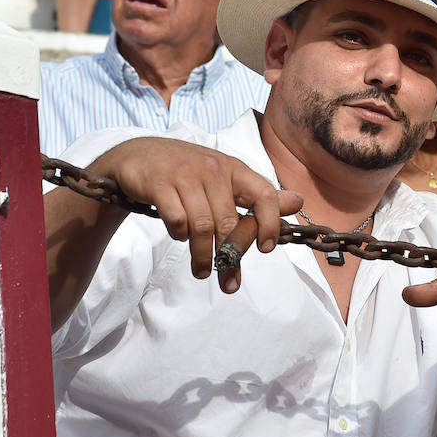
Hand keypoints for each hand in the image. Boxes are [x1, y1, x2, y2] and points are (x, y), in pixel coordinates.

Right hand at [87, 138, 302, 289]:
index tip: (266, 249)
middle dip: (230, 256)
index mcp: (235, 169)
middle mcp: (213, 169)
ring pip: (202, 225)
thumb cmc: (189, 172)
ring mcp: (185, 174)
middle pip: (229, 220)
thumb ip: (258, 195)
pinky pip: (176, 219)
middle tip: (229, 280)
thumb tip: (297, 202)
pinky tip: (180, 236)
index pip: (264, 194)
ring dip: (203, 255)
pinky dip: (180, 234)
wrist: (138, 155)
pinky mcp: (159, 183)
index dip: (270, 223)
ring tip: (202, 271)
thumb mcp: (226, 179)